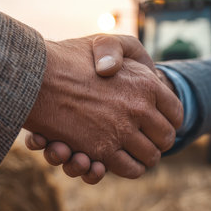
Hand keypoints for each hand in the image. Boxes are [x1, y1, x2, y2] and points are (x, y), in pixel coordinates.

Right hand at [23, 35, 181, 181]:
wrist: (35, 77)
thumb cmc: (68, 57)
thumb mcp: (103, 42)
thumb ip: (126, 53)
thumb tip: (131, 75)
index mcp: (145, 83)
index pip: (175, 111)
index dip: (171, 119)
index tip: (163, 121)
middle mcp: (138, 108)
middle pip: (166, 137)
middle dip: (161, 141)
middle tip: (153, 139)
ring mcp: (120, 131)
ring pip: (150, 157)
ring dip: (146, 157)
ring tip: (140, 151)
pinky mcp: (101, 151)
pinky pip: (129, 169)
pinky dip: (131, 168)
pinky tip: (126, 158)